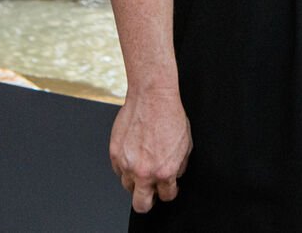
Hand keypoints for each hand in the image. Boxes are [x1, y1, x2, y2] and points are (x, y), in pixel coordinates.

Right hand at [109, 84, 191, 213]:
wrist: (152, 97)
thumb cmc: (170, 116)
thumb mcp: (186, 143)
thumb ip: (180, 164)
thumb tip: (174, 175)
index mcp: (165, 171)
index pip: (166, 195)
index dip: (168, 192)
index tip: (167, 188)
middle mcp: (144, 171)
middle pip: (141, 204)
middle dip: (148, 201)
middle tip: (151, 192)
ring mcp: (127, 164)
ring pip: (128, 186)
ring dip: (135, 181)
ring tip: (142, 167)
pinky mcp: (114, 153)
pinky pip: (118, 170)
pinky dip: (124, 166)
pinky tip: (133, 154)